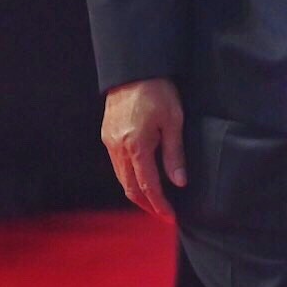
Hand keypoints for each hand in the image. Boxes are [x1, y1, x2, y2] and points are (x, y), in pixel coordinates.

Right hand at [103, 77, 185, 216]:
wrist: (133, 70)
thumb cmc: (158, 92)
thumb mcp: (174, 121)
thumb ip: (174, 154)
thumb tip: (179, 182)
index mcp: (137, 147)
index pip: (148, 186)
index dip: (159, 204)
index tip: (170, 215)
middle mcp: (119, 149)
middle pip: (130, 188)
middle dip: (146, 204)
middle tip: (161, 214)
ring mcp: (110, 143)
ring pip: (120, 178)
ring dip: (136, 193)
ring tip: (152, 202)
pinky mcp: (107, 136)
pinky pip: (116, 165)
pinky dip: (127, 178)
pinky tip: (139, 179)